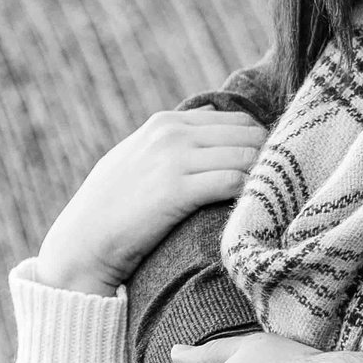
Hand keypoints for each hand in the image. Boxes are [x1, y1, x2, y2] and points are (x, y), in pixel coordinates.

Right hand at [35, 109, 266, 294]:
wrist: (81, 244)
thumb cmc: (115, 207)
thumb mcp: (140, 156)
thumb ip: (175, 137)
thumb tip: (213, 119)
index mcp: (166, 122)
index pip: (238, 120)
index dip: (259, 144)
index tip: (271, 169)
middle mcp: (171, 133)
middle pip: (249, 133)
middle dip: (269, 157)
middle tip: (280, 184)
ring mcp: (172, 159)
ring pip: (246, 154)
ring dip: (263, 176)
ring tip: (272, 198)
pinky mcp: (175, 190)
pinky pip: (233, 181)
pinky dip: (249, 193)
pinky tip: (253, 209)